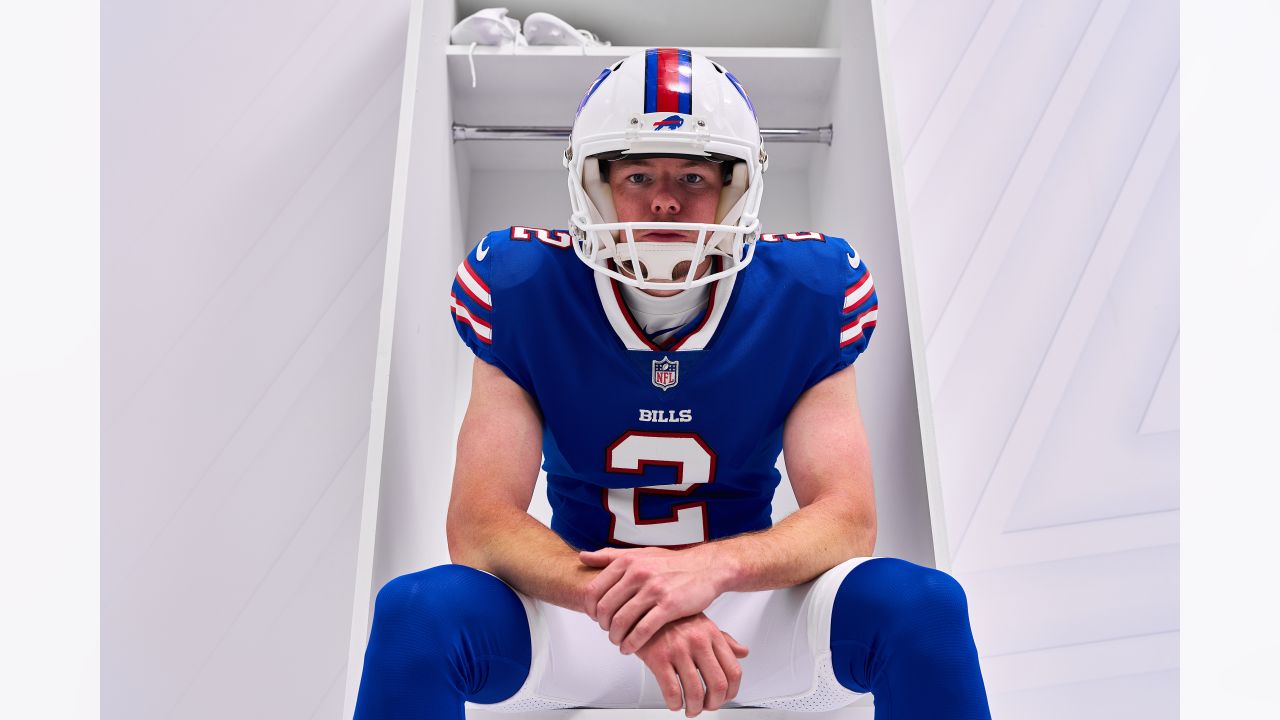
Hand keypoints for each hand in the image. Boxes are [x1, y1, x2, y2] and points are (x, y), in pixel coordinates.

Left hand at [579, 545, 727, 653]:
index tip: (597, 618)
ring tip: (619, 642)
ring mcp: (654, 590)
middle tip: (608, 632)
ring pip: (621, 621)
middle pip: (605, 609)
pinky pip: (642, 630)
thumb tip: (582, 557)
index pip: (594, 591)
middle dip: (603, 626)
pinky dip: (632, 644)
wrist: (706, 567)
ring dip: (615, 638)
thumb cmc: (672, 563)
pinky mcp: (669, 606)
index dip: (591, 609)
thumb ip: (610, 556)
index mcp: (628, 561)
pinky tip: (630, 648)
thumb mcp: (640, 553)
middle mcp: (638, 573)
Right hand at [634, 612, 748, 716]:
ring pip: (695, 693)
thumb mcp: (703, 624)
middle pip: (718, 685)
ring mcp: (678, 650)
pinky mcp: (658, 658)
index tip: (724, 698)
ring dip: (694, 708)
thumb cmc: (673, 618)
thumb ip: (724, 640)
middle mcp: (698, 641)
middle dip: (714, 704)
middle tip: (708, 707)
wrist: (642, 609)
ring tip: (690, 708)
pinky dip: (675, 704)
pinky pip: (672, 691)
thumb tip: (743, 652)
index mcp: (711, 634)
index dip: (731, 692)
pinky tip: (674, 702)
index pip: (733, 671)